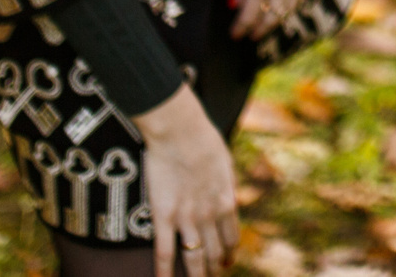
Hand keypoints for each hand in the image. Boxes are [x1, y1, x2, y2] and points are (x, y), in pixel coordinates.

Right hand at [134, 86, 238, 276]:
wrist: (181, 132)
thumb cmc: (204, 139)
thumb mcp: (226, 162)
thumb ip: (227, 184)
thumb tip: (230, 196)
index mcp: (227, 202)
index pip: (231, 237)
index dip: (229, 252)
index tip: (227, 262)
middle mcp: (210, 216)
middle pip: (213, 251)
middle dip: (214, 267)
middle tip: (212, 275)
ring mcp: (187, 219)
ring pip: (193, 257)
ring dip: (196, 275)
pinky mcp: (164, 217)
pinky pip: (163, 251)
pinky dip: (164, 271)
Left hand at [230, 0, 323, 38]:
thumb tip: (235, 1)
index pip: (249, 15)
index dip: (240, 28)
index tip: (235, 34)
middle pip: (271, 18)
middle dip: (259, 30)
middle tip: (251, 36)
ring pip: (290, 8)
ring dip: (277, 19)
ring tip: (268, 24)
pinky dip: (293, 3)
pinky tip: (288, 3)